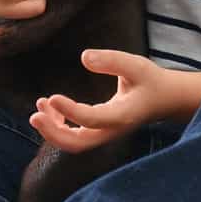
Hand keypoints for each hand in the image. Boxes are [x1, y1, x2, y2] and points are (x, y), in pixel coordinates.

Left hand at [30, 50, 173, 152]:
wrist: (165, 99)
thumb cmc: (151, 81)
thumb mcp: (136, 65)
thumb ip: (112, 60)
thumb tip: (83, 57)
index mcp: (122, 116)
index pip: (92, 119)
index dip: (70, 112)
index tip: (53, 97)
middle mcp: (112, 130)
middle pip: (78, 144)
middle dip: (53, 133)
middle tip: (35, 115)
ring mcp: (105, 133)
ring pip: (74, 143)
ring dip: (52, 130)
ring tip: (39, 106)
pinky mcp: (99, 130)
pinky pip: (75, 135)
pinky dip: (58, 125)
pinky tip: (49, 104)